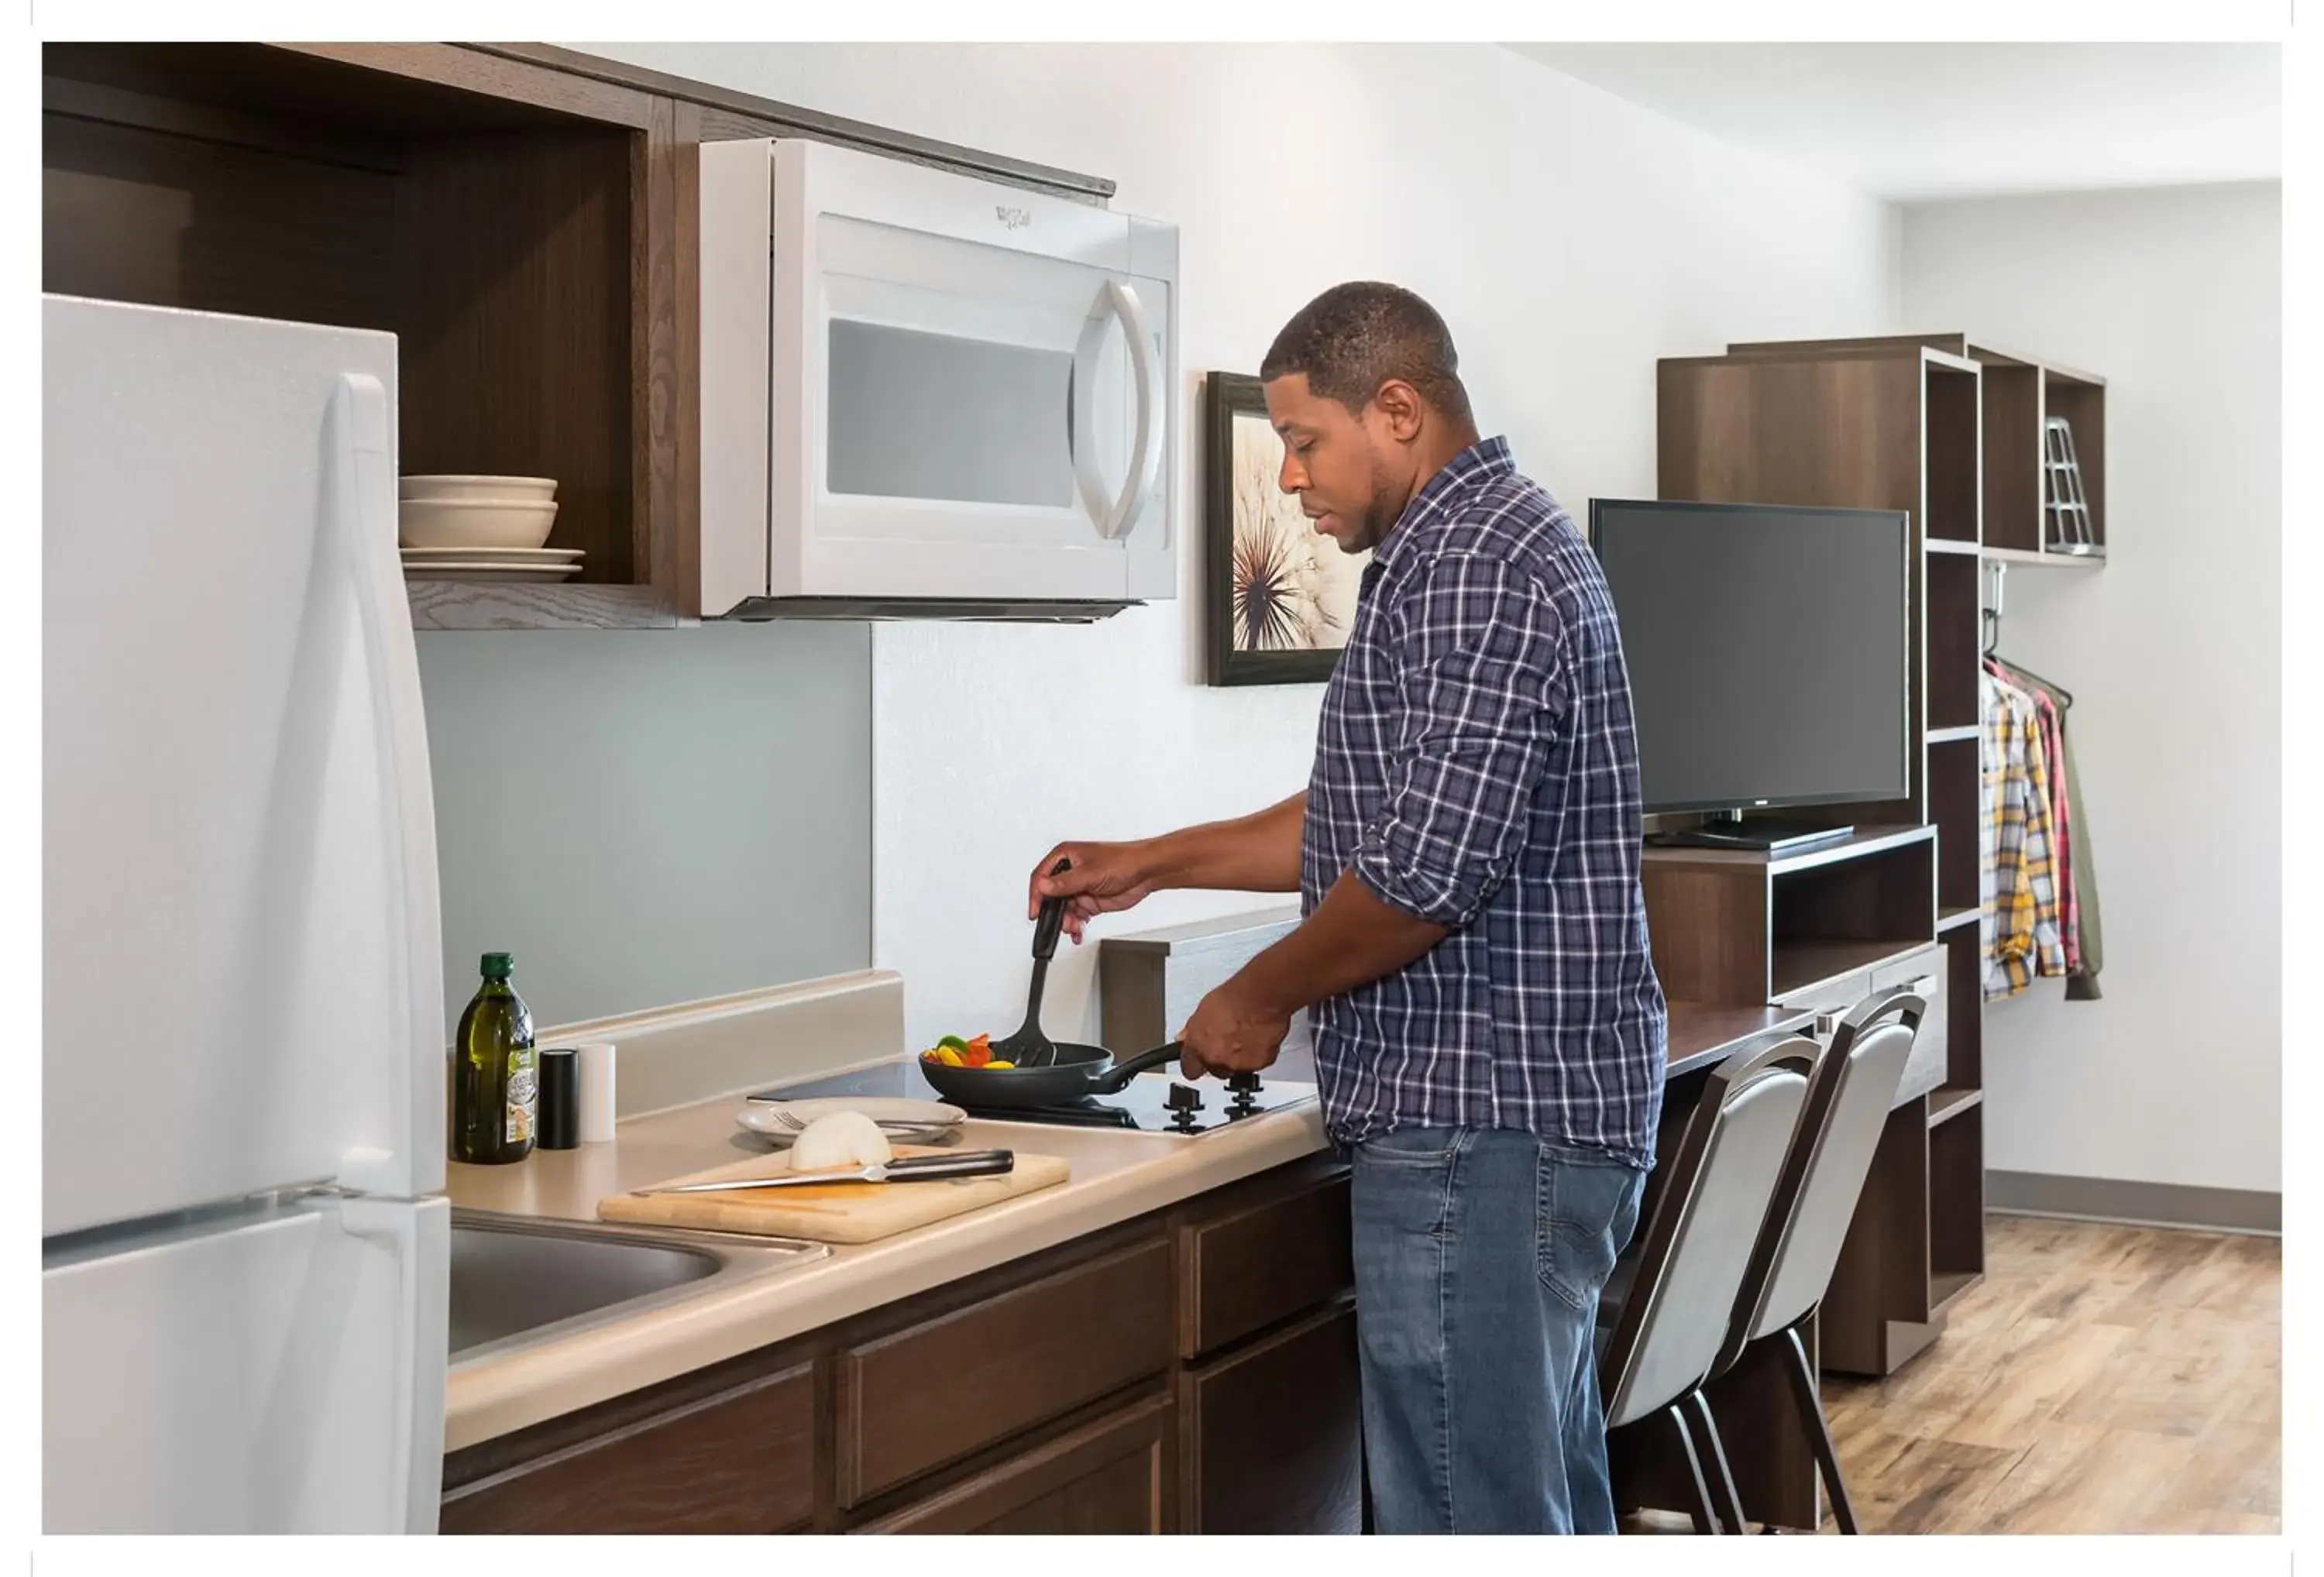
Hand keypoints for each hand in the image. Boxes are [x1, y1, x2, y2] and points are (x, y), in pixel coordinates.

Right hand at [1028, 841, 1159, 942]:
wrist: (1146, 872)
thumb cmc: (1123, 861)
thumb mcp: (1090, 873)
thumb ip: (1065, 883)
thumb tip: (1043, 887)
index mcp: (1065, 856)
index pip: (1041, 877)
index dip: (1036, 896)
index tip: (1035, 912)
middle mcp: (1070, 872)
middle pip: (1051, 897)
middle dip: (1054, 913)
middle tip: (1061, 923)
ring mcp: (1079, 887)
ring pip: (1064, 910)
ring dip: (1067, 921)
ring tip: (1075, 928)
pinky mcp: (1089, 901)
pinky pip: (1076, 916)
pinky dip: (1076, 926)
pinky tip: (1079, 931)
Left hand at [1177, 976, 1290, 1079]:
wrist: (1260, 997)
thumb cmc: (1233, 998)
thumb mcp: (1203, 1009)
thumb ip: (1193, 1030)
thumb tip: (1185, 1037)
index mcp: (1198, 1046)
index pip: (1190, 1068)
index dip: (1195, 1063)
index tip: (1198, 1059)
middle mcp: (1216, 1059)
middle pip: (1215, 1070)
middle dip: (1220, 1059)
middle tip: (1227, 1040)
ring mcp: (1238, 1064)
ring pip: (1236, 1068)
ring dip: (1239, 1057)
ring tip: (1244, 1034)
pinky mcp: (1259, 1063)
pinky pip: (1256, 1062)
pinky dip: (1257, 1053)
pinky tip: (1257, 1036)